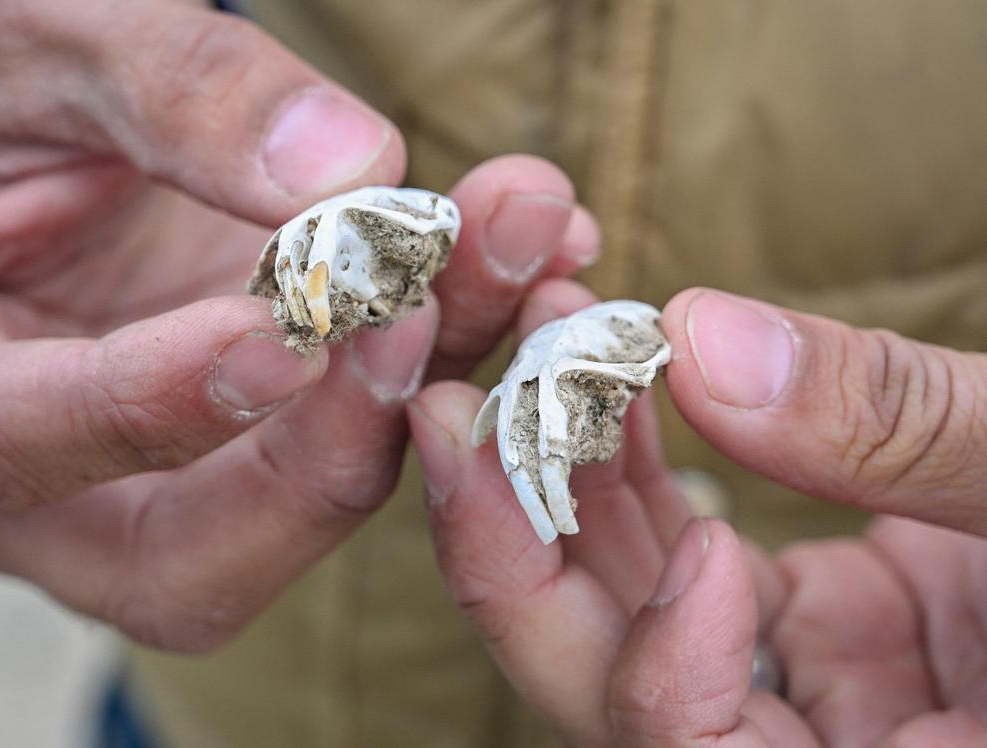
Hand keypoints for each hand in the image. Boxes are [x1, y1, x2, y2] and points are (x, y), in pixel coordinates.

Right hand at [0, 0, 595, 650]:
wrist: (31, 109)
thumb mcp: (36, 32)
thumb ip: (169, 88)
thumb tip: (349, 174)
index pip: (9, 440)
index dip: (147, 407)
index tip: (278, 334)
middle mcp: (43, 469)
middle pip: (181, 552)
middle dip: (322, 451)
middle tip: (424, 304)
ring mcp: (164, 470)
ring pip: (304, 500)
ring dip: (429, 384)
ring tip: (526, 234)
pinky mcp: (264, 435)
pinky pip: (369, 432)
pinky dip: (461, 348)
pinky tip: (539, 250)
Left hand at [409, 283, 986, 744]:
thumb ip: (917, 434)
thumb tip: (706, 340)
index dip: (679, 683)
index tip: (708, 552)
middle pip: (626, 698)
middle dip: (529, 562)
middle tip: (464, 420)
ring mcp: (817, 691)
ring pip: (632, 613)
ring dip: (568, 479)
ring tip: (537, 347)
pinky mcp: (821, 620)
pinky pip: (685, 553)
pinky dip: (638, 464)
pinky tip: (611, 365)